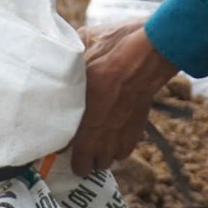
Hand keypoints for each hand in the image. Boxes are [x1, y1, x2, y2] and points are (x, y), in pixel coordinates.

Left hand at [70, 23, 177, 175]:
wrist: (153, 48)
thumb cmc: (116, 43)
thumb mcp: (83, 43)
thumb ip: (68, 57)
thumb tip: (54, 54)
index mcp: (86, 101)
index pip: (68, 136)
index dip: (61, 144)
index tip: (57, 144)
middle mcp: (103, 119)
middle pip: (89, 154)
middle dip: (81, 162)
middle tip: (76, 164)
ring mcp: (122, 124)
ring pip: (109, 156)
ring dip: (100, 160)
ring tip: (94, 160)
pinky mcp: (138, 122)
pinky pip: (127, 148)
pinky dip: (119, 153)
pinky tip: (114, 151)